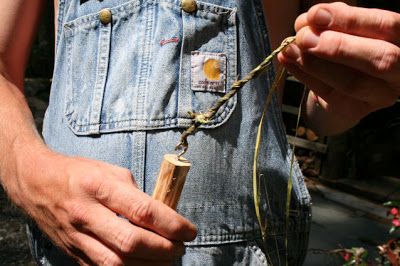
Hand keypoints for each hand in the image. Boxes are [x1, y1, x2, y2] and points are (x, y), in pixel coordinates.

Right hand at [10, 148, 196, 265]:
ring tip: (167, 259)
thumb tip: (161, 216)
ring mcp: (77, 237)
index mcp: (99, 187)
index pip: (143, 211)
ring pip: (117, 264)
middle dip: (164, 250)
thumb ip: (136, 194)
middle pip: (131, 243)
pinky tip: (145, 265)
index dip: (172, 224)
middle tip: (180, 248)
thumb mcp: (111, 171)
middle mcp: (86, 214)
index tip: (189, 231)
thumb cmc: (78, 173)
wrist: (36, 183)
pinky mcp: (73, 253)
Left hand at [278, 2, 399, 128]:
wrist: (346, 81)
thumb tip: (313, 18)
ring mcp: (380, 95)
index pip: (388, 26)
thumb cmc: (351, 45)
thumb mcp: (349, 29)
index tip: (316, 13)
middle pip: (380, 59)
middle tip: (303, 37)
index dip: (351, 19)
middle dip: (337, 46)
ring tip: (289, 48)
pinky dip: (303, 75)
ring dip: (314, 62)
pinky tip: (287, 60)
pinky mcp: (355, 110)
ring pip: (352, 82)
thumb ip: (337, 23)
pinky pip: (328, 93)